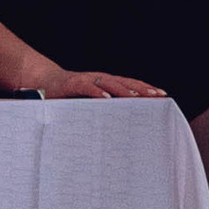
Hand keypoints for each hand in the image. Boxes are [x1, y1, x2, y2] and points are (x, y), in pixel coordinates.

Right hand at [41, 69, 166, 100]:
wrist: (45, 83)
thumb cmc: (69, 96)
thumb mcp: (88, 104)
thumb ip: (102, 111)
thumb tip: (120, 129)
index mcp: (106, 84)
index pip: (130, 86)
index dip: (146, 90)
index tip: (163, 97)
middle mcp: (100, 79)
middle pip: (126, 83)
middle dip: (142, 89)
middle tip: (158, 97)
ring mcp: (88, 80)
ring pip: (110, 83)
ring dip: (124, 90)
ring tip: (138, 97)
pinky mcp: (73, 83)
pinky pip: (87, 87)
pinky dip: (97, 92)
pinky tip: (106, 98)